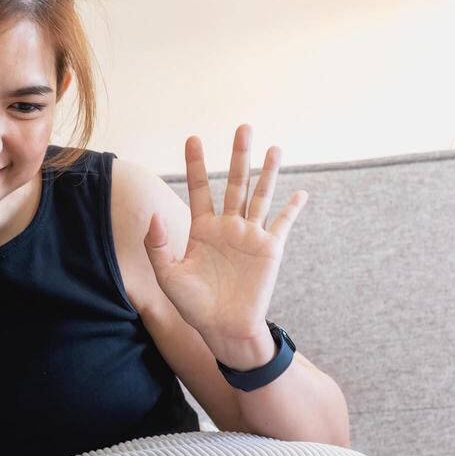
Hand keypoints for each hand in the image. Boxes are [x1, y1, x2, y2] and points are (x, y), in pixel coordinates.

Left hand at [145, 124, 307, 369]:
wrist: (223, 328)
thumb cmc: (194, 305)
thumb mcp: (168, 275)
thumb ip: (157, 246)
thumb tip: (154, 215)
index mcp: (203, 229)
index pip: (199, 188)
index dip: (196, 164)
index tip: (193, 138)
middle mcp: (228, 226)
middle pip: (234, 182)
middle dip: (238, 156)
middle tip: (243, 126)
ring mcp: (250, 235)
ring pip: (260, 196)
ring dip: (268, 172)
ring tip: (273, 148)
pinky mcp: (270, 249)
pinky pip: (283, 224)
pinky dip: (292, 209)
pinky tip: (300, 193)